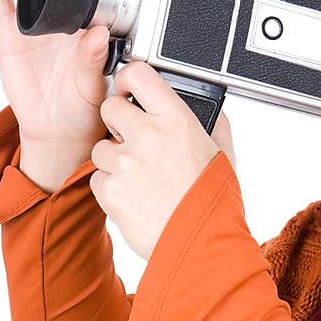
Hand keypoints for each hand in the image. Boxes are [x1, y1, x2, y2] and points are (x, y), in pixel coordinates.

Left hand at [89, 60, 237, 260]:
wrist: (201, 245)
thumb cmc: (213, 202)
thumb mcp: (223, 154)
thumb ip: (213, 124)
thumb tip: (208, 107)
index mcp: (176, 119)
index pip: (137, 74)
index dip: (127, 81)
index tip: (127, 91)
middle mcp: (148, 135)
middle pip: (110, 108)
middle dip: (117, 125)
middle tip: (134, 145)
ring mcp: (125, 162)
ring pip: (100, 147)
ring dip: (114, 161)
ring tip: (139, 181)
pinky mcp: (110, 189)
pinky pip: (97, 179)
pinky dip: (110, 190)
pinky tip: (134, 200)